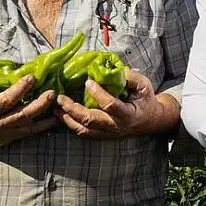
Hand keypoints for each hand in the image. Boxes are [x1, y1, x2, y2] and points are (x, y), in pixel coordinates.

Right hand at [0, 60, 58, 145]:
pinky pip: (26, 134)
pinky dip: (40, 128)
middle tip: (52, 93)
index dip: (20, 89)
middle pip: (22, 115)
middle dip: (39, 104)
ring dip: (44, 118)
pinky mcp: (6, 140)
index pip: (6, 100)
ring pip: (28, 127)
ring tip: (58, 108)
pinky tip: (52, 120)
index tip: (32, 77)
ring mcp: (2, 136)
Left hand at [53, 69, 178, 138]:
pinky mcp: (101, 134)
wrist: (149, 120)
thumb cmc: (145, 99)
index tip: (88, 82)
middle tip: (61, 98)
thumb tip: (111, 70)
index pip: (110, 105)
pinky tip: (61, 115)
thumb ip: (129, 77)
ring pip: (83, 129)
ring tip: (56, 107)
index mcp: (127, 114)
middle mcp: (116, 126)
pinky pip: (83, 132)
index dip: (98, 94)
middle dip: (73, 109)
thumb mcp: (143, 85)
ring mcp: (107, 133)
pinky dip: (70, 124)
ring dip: (67, 118)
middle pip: (91, 120)